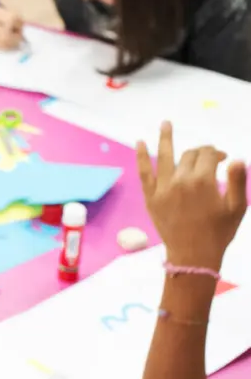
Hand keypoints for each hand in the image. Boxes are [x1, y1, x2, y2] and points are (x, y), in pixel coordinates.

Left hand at [136, 122, 246, 270]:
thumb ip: (239, 180)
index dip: (217, 153)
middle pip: (189, 155)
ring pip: (164, 156)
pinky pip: (144, 173)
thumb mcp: (237, 207)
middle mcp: (180, 181)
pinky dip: (141, 157)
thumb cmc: (219, 232)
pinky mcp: (151, 198)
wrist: (193, 255)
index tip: (223, 159)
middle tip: (208, 158)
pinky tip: (139, 142)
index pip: (209, 155)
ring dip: (165, 138)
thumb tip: (236, 158)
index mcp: (203, 181)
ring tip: (165, 123)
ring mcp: (163, 188)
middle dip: (201, 153)